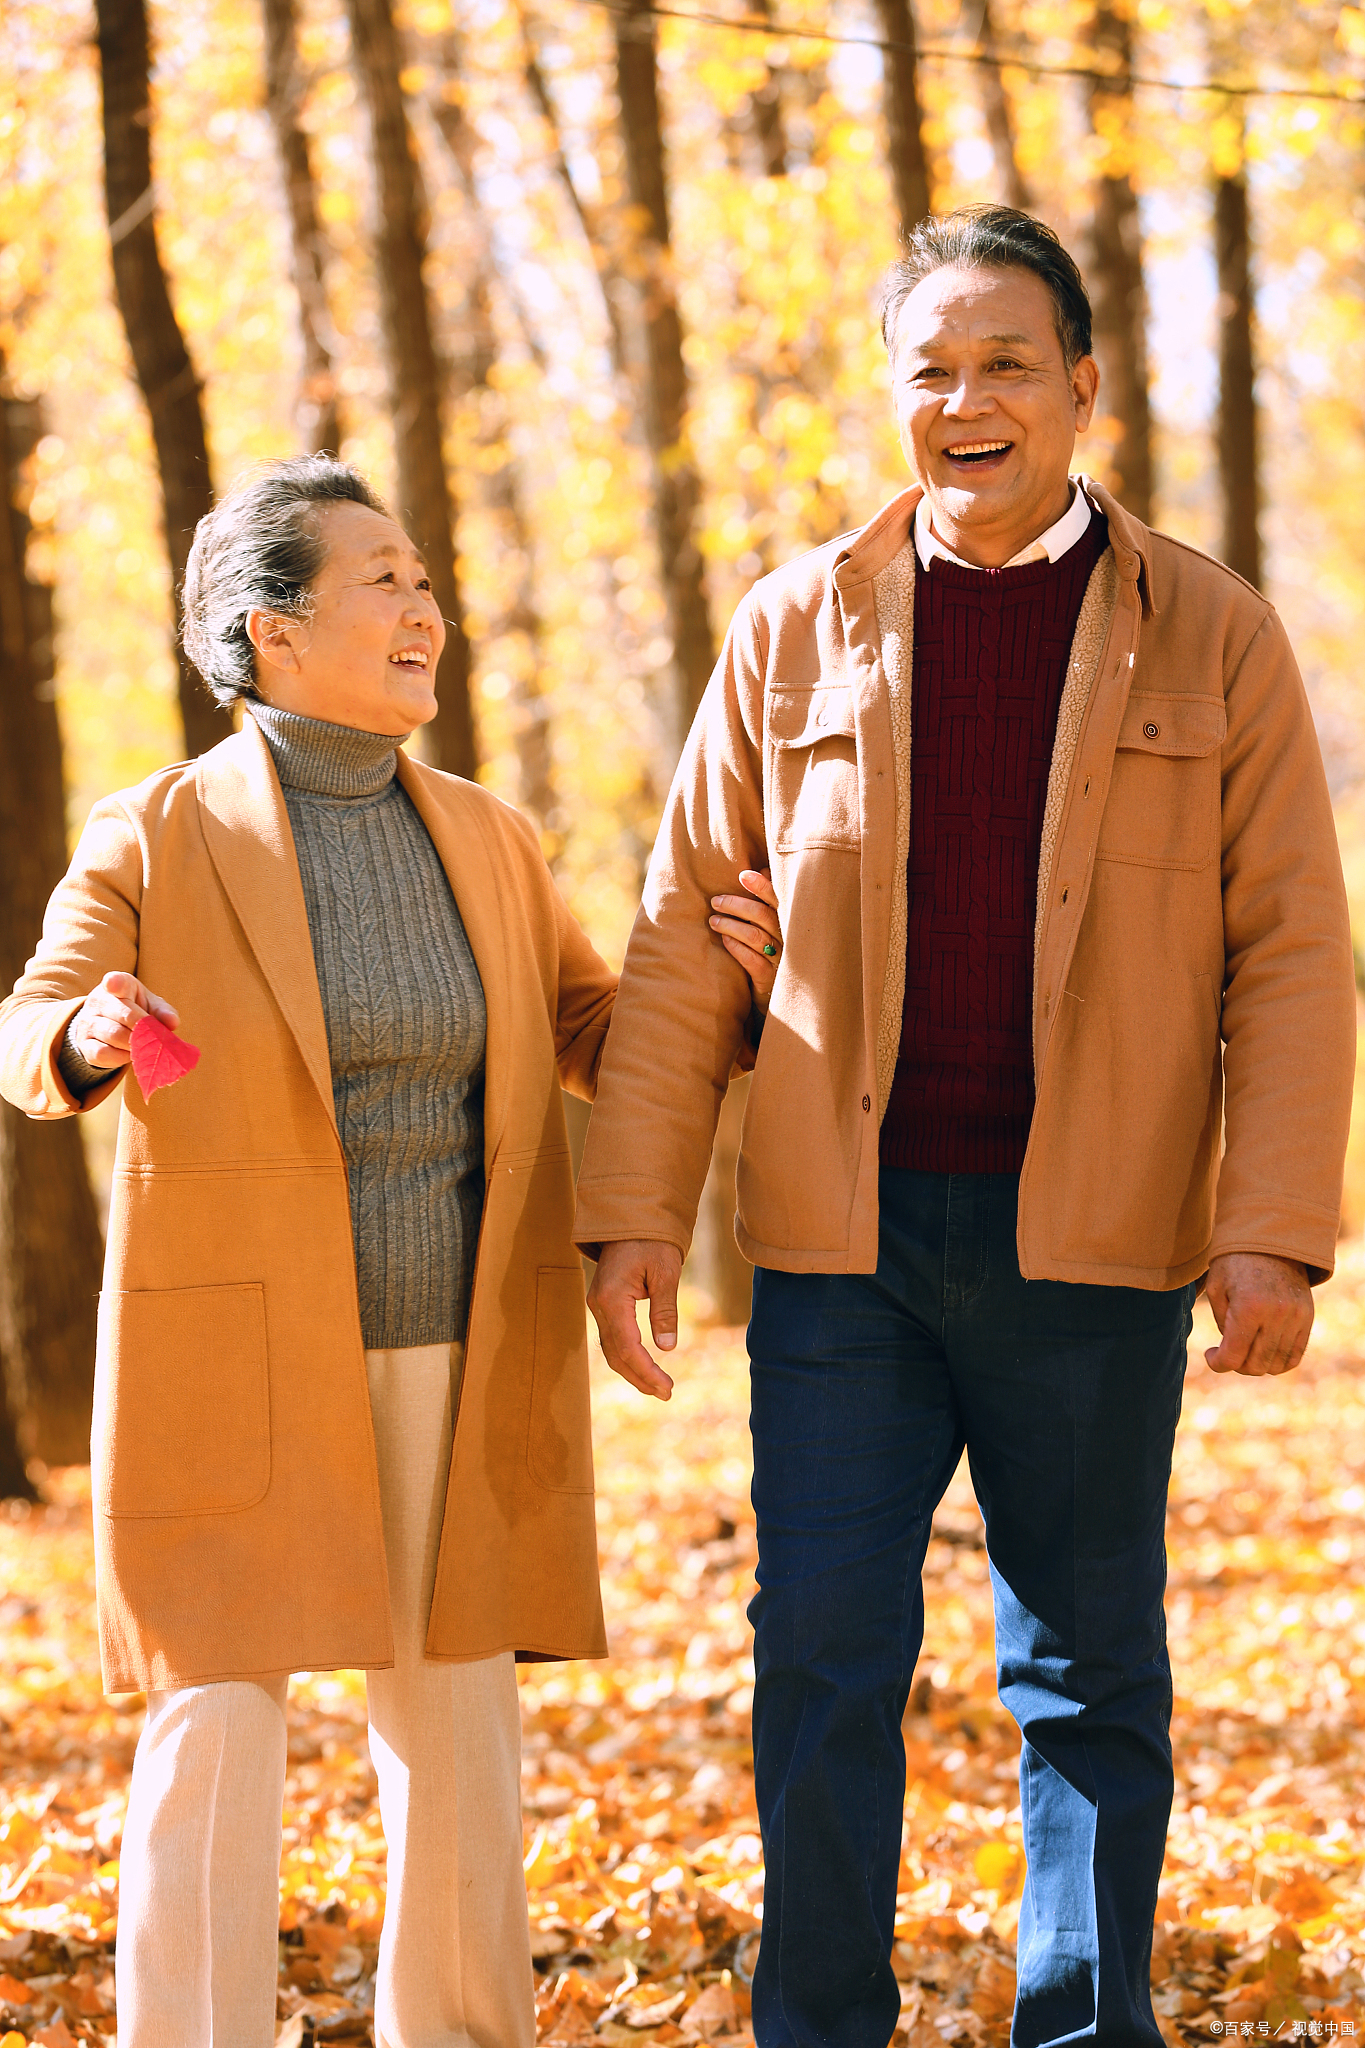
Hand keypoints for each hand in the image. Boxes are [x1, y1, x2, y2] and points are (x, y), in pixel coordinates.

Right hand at [68, 971, 178, 1071]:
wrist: (107, 1025)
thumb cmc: (135, 1009)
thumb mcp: (150, 1004)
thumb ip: (162, 1011)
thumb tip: (172, 1023)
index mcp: (117, 985)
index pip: (114, 981)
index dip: (114, 983)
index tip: (112, 984)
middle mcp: (98, 1001)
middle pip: (124, 1014)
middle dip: (144, 1028)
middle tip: (157, 1037)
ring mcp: (88, 1022)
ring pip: (114, 1035)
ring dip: (135, 1044)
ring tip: (146, 1046)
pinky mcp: (85, 1044)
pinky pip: (103, 1053)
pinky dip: (121, 1057)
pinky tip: (129, 1054)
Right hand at [586, 1239, 682, 1400]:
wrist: (631, 1217)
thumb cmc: (651, 1241)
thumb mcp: (665, 1274)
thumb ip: (665, 1311)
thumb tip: (667, 1347)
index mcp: (612, 1299)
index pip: (628, 1347)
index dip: (646, 1371)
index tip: (667, 1387)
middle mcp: (598, 1305)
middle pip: (616, 1354)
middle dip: (640, 1378)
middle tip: (666, 1393)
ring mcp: (598, 1305)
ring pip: (611, 1349)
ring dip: (632, 1371)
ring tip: (657, 1388)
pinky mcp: (603, 1304)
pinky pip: (612, 1338)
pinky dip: (627, 1356)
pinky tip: (643, 1366)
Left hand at [710, 869, 780, 1010]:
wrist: (780, 992)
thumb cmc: (776, 950)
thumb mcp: (777, 925)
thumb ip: (770, 900)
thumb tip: (763, 869)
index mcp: (791, 921)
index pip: (778, 899)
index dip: (762, 885)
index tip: (743, 875)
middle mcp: (789, 939)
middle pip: (762, 915)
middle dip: (736, 905)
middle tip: (715, 901)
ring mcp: (780, 959)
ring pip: (754, 936)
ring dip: (730, 925)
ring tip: (713, 921)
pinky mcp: (769, 978)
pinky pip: (751, 960)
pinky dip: (736, 947)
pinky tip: (724, 940)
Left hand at [1204, 1252, 1312, 1375]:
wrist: (1270, 1240)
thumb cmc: (1234, 1262)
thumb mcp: (1217, 1289)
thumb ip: (1223, 1326)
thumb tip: (1230, 1356)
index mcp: (1249, 1306)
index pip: (1233, 1356)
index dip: (1217, 1363)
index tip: (1210, 1355)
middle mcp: (1276, 1315)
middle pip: (1255, 1365)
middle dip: (1236, 1364)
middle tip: (1226, 1351)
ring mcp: (1296, 1318)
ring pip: (1275, 1365)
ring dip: (1256, 1364)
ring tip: (1244, 1348)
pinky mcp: (1307, 1318)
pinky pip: (1295, 1356)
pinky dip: (1277, 1361)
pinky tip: (1262, 1350)